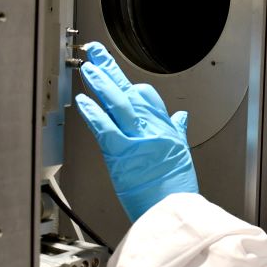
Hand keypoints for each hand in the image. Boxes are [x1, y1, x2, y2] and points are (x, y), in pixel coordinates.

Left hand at [74, 41, 198, 220]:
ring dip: (101, 84)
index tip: (117, 74)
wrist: (174, 212)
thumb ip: (177, 131)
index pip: (147, 97)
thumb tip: (182, 116)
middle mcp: (152, 129)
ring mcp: (137, 140)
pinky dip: (94, 114)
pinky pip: (105, 129)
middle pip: (130, 92)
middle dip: (112, 71)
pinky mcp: (123, 155)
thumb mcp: (182, 154)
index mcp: (165, 129)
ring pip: (118, 104)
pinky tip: (84, 101)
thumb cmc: (176, 190)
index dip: (130, 84)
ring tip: (88, 69)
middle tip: (96, 54)